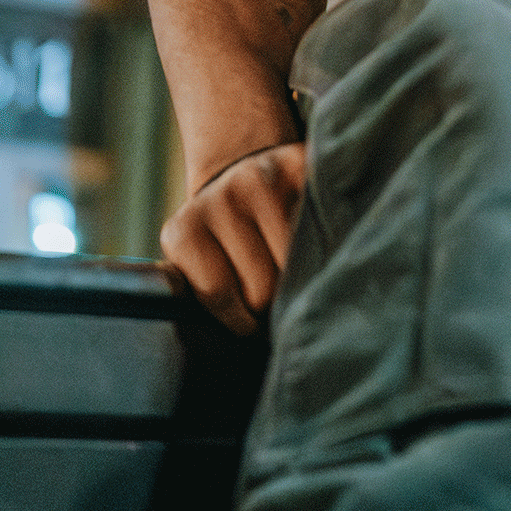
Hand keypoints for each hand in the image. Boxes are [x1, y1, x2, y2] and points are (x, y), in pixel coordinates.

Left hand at [160, 142, 306, 334]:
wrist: (243, 171)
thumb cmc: (224, 240)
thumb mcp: (198, 266)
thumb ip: (209, 297)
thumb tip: (242, 344)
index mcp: (184, 231)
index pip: (220, 296)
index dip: (244, 324)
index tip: (255, 329)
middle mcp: (222, 199)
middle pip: (263, 286)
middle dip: (274, 306)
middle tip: (281, 306)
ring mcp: (264, 178)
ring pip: (298, 262)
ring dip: (304, 278)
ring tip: (302, 278)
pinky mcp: (302, 165)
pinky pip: (323, 226)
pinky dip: (326, 243)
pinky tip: (321, 247)